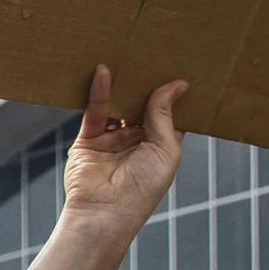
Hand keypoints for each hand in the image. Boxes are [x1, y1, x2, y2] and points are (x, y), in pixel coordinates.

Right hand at [61, 65, 188, 232]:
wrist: (104, 214)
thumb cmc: (142, 190)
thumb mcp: (165, 149)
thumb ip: (165, 115)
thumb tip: (177, 84)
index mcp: (160, 146)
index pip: (170, 113)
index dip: (175, 93)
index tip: (180, 67)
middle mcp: (136, 141)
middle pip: (142, 105)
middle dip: (147, 84)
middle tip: (154, 55)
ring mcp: (111, 139)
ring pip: (119, 105)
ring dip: (124, 85)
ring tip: (130, 57)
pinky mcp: (88, 139)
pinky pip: (95, 111)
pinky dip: (99, 91)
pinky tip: (104, 72)